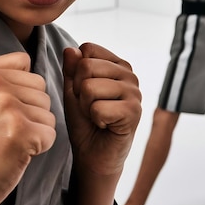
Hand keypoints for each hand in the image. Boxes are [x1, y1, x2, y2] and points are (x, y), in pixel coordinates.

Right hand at [0, 52, 55, 204]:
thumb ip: (7, 75)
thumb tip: (42, 62)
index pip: (28, 65)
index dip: (23, 91)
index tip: (0, 110)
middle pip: (42, 90)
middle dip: (32, 112)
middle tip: (5, 130)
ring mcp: (6, 106)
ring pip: (49, 112)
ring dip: (36, 130)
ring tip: (9, 140)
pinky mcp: (20, 130)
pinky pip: (51, 133)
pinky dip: (40, 147)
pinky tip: (17, 152)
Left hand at [63, 43, 141, 176]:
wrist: (93, 155)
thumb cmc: (84, 122)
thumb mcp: (72, 91)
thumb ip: (71, 70)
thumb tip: (70, 49)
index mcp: (116, 64)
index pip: (87, 49)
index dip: (76, 72)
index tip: (84, 92)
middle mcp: (129, 74)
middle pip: (86, 66)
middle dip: (79, 91)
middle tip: (90, 107)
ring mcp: (134, 92)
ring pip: (90, 87)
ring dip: (86, 107)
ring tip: (97, 117)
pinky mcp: (134, 111)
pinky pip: (98, 108)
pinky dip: (95, 120)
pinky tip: (105, 125)